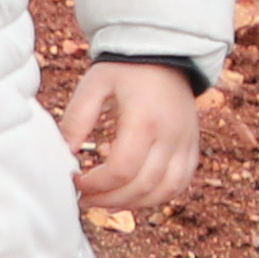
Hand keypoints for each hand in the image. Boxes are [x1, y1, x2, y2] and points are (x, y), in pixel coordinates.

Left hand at [60, 59, 205, 210]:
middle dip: (109, 199)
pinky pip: (180, 184)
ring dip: (134, 203)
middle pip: (142, 186)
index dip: (96, 184)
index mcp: (144, 120)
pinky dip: (158, 197)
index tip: (76, 182)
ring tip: (107, 202)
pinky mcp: (192, 147)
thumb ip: (77, 119)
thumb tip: (66, 154)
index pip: (121, 169)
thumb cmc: (127, 69)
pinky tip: (135, 196)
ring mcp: (185, 143)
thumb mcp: (94, 85)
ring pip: (165, 191)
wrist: (167, 53)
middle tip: (86, 199)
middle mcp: (170, 135)